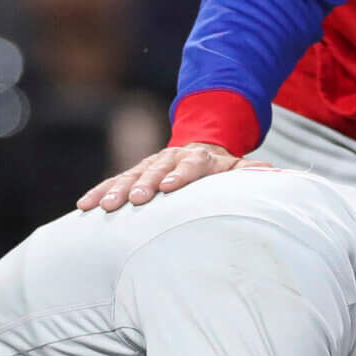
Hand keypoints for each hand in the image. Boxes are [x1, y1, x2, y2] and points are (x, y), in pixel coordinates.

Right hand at [78, 143, 237, 211]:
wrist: (198, 148)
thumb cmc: (219, 169)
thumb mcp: (237, 168)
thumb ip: (250, 173)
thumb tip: (271, 173)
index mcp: (197, 158)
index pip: (189, 166)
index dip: (179, 176)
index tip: (168, 187)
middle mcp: (169, 159)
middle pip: (154, 171)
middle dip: (143, 184)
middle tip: (134, 199)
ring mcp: (148, 166)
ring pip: (129, 176)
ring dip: (115, 190)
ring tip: (102, 207)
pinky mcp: (133, 174)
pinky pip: (112, 182)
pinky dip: (98, 192)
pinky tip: (85, 206)